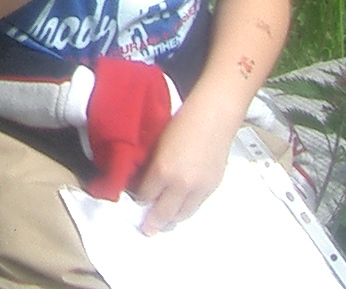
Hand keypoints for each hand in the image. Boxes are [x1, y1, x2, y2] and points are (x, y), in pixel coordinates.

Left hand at [131, 101, 235, 233]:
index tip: (133, 200)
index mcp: (163, 170)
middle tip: (146, 228)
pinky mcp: (212, 187)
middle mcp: (181, 184)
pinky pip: (196, 207)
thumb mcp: (157, 144)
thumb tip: (142, 180)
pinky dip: (186, 211)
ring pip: (182, 214)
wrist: (212, 117)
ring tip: (163, 223)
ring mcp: (199, 188)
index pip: (144, 196)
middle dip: (152, 222)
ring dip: (171, 220)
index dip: (137, 199)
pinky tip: (179, 209)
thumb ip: (150, 165)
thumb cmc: (183, 122)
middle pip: (163, 213)